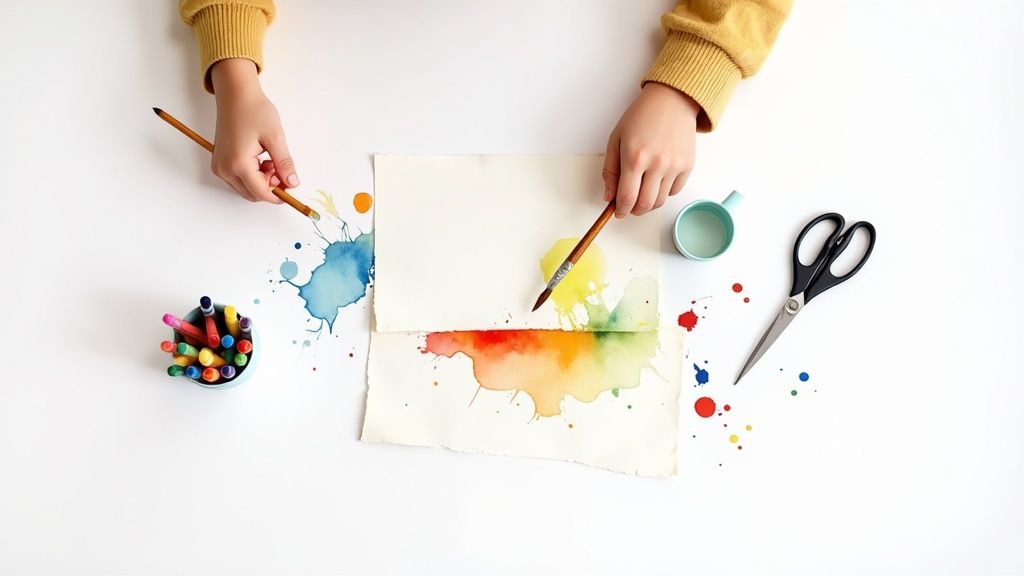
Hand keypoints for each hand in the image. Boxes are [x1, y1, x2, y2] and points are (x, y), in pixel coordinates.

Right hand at [209, 58, 297, 202]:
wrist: (236, 95)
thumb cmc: (254, 111)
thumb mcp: (275, 137)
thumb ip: (284, 163)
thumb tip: (292, 183)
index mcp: (238, 163)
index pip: (261, 193)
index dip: (279, 194)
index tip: (291, 186)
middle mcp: (224, 169)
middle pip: (252, 194)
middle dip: (270, 186)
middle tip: (280, 167)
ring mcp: (219, 166)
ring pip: (246, 188)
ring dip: (261, 181)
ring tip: (270, 159)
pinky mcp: (219, 162)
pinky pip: (238, 179)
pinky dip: (252, 175)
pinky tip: (260, 159)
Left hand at [602, 82, 699, 217]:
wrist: (672, 100)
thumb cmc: (641, 117)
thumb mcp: (616, 139)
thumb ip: (610, 171)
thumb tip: (609, 197)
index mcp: (634, 157)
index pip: (627, 197)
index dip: (621, 210)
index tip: (618, 212)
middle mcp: (656, 164)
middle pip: (645, 205)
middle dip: (633, 210)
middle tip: (629, 206)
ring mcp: (674, 165)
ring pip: (660, 201)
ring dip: (648, 203)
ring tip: (642, 192)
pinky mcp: (688, 165)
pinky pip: (674, 191)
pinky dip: (664, 192)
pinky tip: (657, 180)